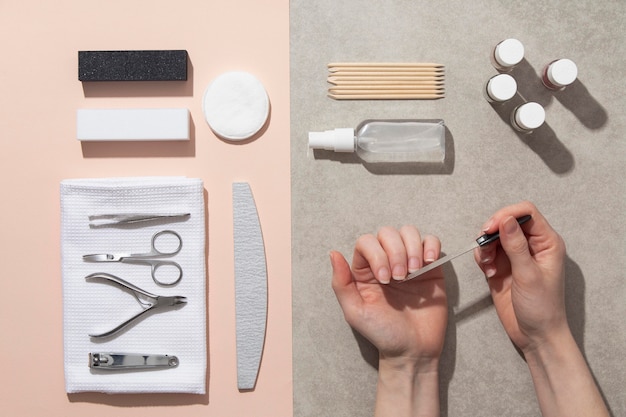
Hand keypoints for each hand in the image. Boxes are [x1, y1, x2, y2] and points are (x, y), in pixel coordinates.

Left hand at [330, 225, 446, 367]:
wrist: (413, 350)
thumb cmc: (382, 333)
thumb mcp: (355, 312)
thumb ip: (341, 283)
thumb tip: (333, 253)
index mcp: (364, 270)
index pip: (367, 242)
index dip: (377, 254)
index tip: (385, 279)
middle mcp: (386, 261)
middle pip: (388, 233)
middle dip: (396, 252)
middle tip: (400, 278)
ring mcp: (408, 262)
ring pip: (409, 232)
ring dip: (412, 248)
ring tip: (415, 271)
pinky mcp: (430, 268)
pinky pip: (431, 242)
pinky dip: (430, 246)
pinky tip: (428, 263)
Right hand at [474, 201, 567, 353]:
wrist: (535, 335)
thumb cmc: (542, 308)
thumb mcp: (528, 275)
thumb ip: (516, 246)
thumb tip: (506, 220)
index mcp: (547, 243)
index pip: (527, 213)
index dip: (508, 215)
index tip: (492, 226)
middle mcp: (531, 246)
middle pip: (507, 221)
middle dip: (492, 230)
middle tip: (483, 242)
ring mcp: (515, 256)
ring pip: (494, 236)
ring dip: (485, 246)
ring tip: (487, 263)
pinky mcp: (502, 266)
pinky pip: (487, 252)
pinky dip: (483, 257)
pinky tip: (488, 271)